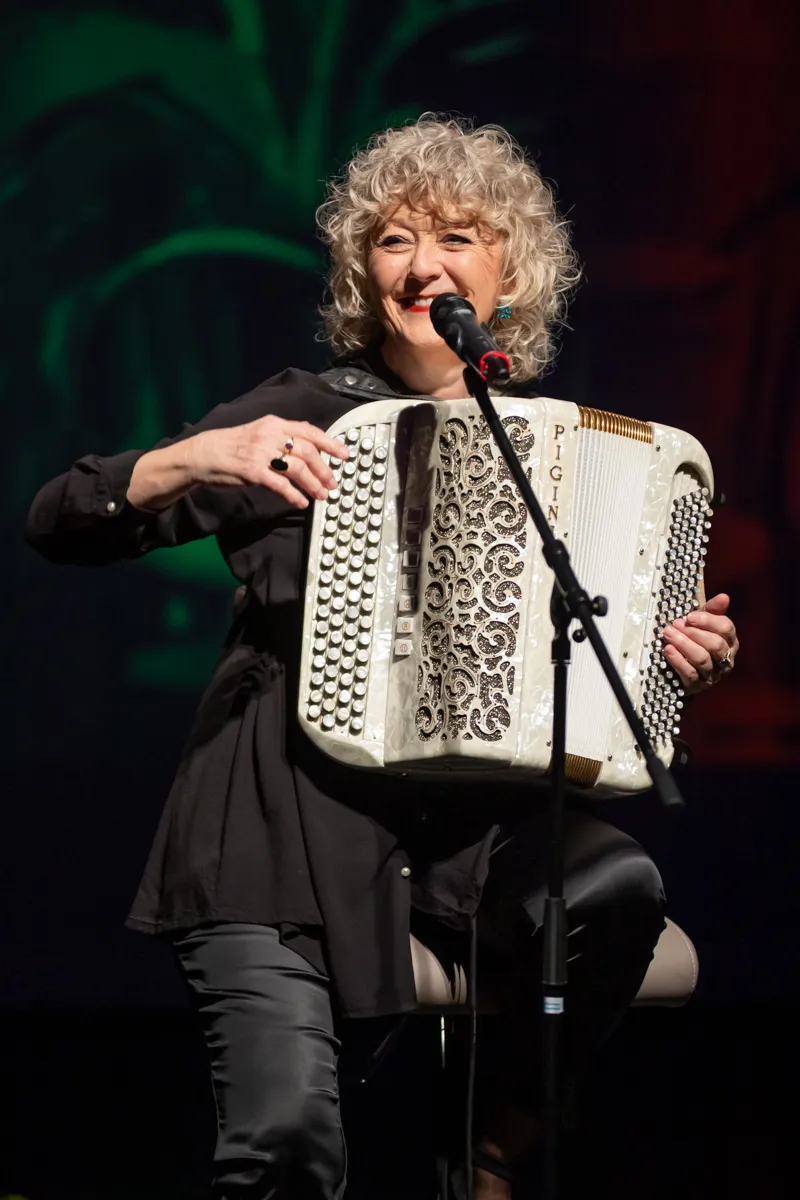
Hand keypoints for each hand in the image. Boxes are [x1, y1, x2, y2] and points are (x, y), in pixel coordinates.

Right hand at [187, 416, 348, 509]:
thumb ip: (282, 436)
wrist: (203, 454)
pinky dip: (294, 495)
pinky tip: (301, 503)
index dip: (330, 444)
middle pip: (308, 451)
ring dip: (313, 484)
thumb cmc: (232, 445)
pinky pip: (280, 485)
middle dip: (324, 470)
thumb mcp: (259, 432)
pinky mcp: (253, 471)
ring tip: (320, 495)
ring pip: (298, 468)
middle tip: (332, 483)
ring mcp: (261, 453)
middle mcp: (270, 435)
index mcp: (274, 423)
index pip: (309, 431)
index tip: (344, 455)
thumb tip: (309, 445)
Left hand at [662, 592, 738, 694]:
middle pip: (715, 645)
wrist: (682, 669)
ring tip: (668, 634)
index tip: (689, 616)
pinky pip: (690, 673)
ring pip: (702, 659)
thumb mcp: (702, 623)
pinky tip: (668, 650)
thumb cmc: (695, 640)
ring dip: (684, 644)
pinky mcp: (698, 685)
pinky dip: (678, 660)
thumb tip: (724, 597)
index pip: (726, 628)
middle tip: (675, 625)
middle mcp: (726, 658)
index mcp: (730, 640)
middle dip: (694, 633)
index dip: (708, 621)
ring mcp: (713, 674)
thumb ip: (712, 610)